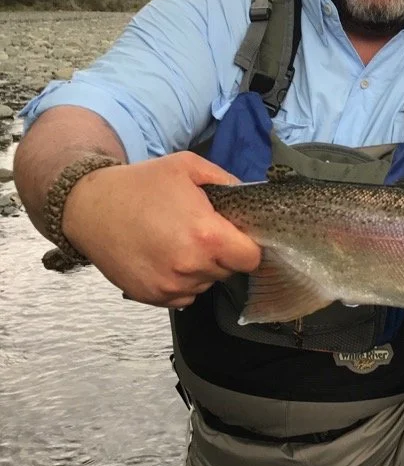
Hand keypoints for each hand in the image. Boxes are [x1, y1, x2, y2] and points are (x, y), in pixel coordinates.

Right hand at [62, 151, 261, 307]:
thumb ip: (226, 182)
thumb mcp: (188, 167)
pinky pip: (184, 295)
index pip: (251, 258)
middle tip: (199, 232)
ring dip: (200, 268)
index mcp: (206, 236)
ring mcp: (170, 287)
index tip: (235, 235)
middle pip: (228, 271)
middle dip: (222, 254)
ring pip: (206, 283)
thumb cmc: (140, 184)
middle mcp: (191, 268)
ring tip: (176, 241)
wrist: (89, 207)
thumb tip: (249, 198)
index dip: (247, 246)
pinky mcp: (152, 297)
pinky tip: (164, 257)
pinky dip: (181, 281)